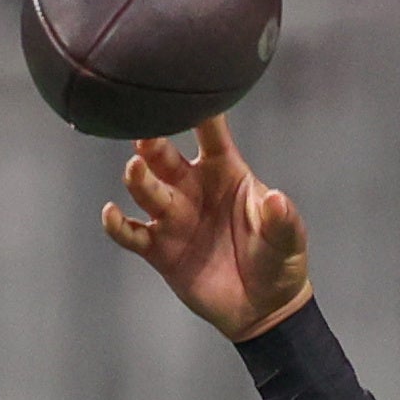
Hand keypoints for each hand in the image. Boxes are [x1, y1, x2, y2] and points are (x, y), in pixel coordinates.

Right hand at [101, 117, 315, 342]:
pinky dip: (117, 225)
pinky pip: (131, 233)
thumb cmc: (278, 260)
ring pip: (146, 189)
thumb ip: (281, 219)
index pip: (209, 132)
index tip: (187, 90)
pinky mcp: (159, 249)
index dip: (199, 111)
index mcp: (224, 171)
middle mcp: (192, 186)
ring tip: (136, 168)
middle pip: (165, 156)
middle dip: (153, 143)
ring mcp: (173, 216)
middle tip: (147, 136)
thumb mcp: (287, 238)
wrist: (264, 308)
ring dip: (138, 178)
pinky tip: (112, 214)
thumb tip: (276, 200)